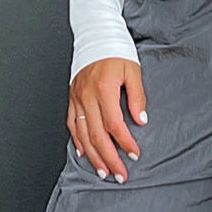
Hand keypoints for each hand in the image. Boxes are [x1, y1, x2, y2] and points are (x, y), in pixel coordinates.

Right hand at [68, 57, 147, 182]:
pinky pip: (71, 124)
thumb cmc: (116, 52)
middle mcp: (87, 96)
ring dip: (93, 155)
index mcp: (104, 89)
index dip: (124, 142)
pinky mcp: (72, 98)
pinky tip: (83, 153)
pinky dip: (77, 141)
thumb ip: (137, 98)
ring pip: (82, 134)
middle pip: (97, 135)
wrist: (96, 36)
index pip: (115, 124)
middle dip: (109, 158)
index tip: (134, 155)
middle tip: (119, 175)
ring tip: (102, 171)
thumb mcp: (133, 72)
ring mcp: (76, 98)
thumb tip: (141, 121)